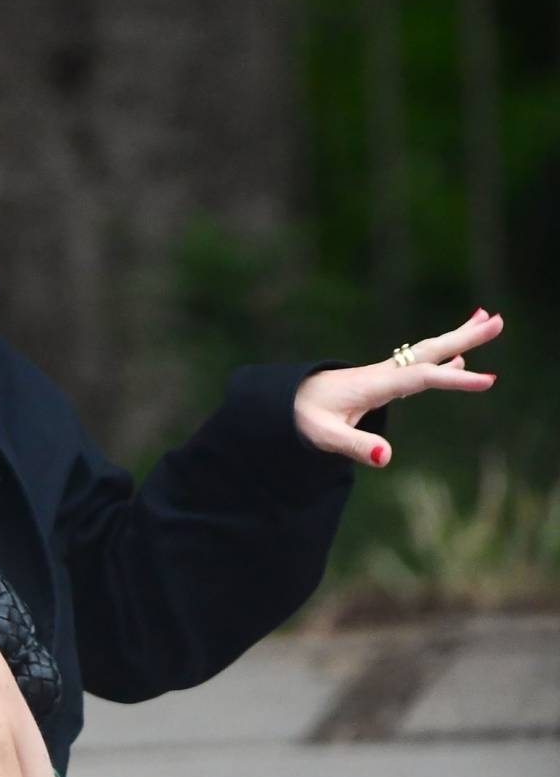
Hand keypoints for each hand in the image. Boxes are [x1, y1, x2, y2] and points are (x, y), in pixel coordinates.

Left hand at [293, 307, 502, 467]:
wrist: (276, 402)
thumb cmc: (297, 419)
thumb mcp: (323, 437)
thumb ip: (355, 446)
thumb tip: (387, 457)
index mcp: (373, 384)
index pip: (421, 378)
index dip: (454, 378)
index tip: (488, 380)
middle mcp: (380, 374)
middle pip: (429, 351)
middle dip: (465, 336)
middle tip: (499, 320)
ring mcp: (380, 375)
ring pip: (425, 353)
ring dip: (458, 339)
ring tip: (488, 321)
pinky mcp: (377, 382)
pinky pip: (417, 366)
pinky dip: (442, 357)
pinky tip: (457, 358)